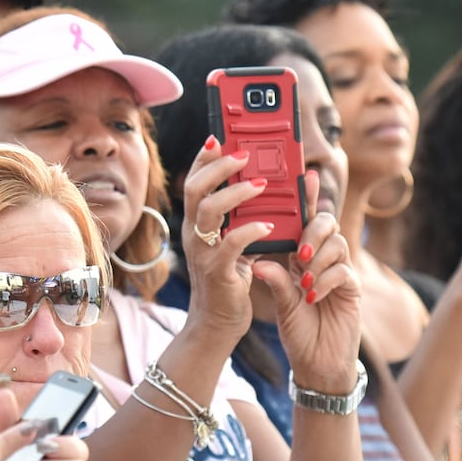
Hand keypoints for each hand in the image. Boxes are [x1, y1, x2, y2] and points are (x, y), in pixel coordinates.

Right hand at [180, 136, 279, 346]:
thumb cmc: (230, 278)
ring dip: (236, 192)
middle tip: (244, 155)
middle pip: (196, 189)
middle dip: (219, 166)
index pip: (194, 182)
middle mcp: (194, 234)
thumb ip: (244, 217)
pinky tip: (267, 225)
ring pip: (209, 210)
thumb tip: (267, 188)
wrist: (217, 322)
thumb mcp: (234, 242)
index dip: (203, 158)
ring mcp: (203, 252)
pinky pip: (231, 245)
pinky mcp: (218, 272)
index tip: (218, 138)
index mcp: (197, 224)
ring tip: (261, 184)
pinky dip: (250, 231)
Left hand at [254, 201, 363, 394]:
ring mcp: (340, 273)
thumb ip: (277, 280)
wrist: (317, 364)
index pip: (304, 222)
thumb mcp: (282, 305)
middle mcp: (322, 260)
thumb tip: (262, 261)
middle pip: (326, 224)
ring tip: (305, 280)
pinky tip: (314, 295)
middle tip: (300, 251)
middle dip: (313, 230)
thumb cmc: (298, 332)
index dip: (306, 199)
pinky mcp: (352, 290)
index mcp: (300, 257)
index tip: (305, 176)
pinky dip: (327, 280)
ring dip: (319, 259)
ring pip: (338, 244)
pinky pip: (344, 272)